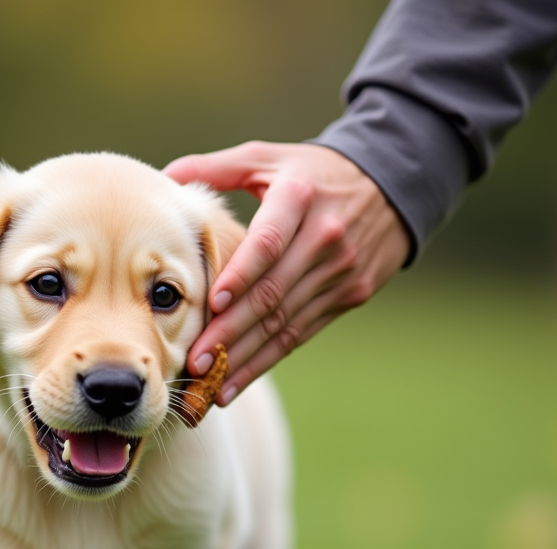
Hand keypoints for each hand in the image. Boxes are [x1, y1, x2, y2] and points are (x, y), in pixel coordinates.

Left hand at [164, 141, 409, 404]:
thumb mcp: (268, 158)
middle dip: (230, 331)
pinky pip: (300, 334)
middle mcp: (324, 237)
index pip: (268, 242)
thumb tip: (163, 179)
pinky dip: (266, 360)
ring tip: (209, 383)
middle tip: (195, 360)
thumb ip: (216, 168)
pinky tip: (234, 382)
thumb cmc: (311, 173)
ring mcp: (341, 270)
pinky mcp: (351, 295)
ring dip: (245, 357)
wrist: (392, 184)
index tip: (213, 303)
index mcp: (298, 197)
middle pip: (272, 293)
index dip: (241, 274)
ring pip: (284, 322)